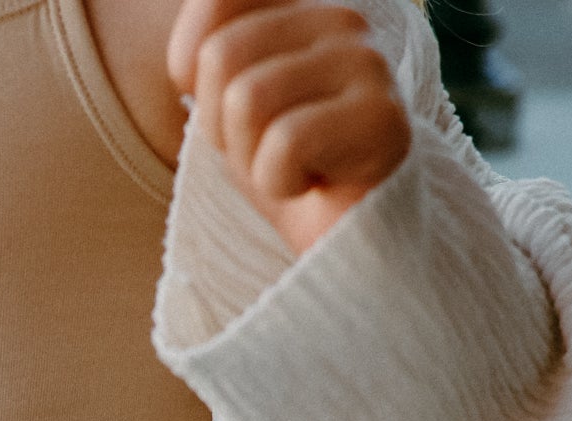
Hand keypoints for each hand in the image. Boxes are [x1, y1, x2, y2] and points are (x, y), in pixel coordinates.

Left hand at [167, 0, 411, 254]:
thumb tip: (187, 54)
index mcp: (301, 5)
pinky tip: (315, 186)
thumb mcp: (227, 105)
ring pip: (248, 99)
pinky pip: (286, 144)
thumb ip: (211, 53)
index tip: (229, 110)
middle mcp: (341, 18)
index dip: (190, 67)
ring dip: (252, 158)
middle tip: (266, 152)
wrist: (344, 245)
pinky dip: (281, 183)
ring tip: (292, 169)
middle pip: (220, 57)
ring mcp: (367, 62)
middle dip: (223, 126)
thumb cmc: (284, 172)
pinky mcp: (383, 117)